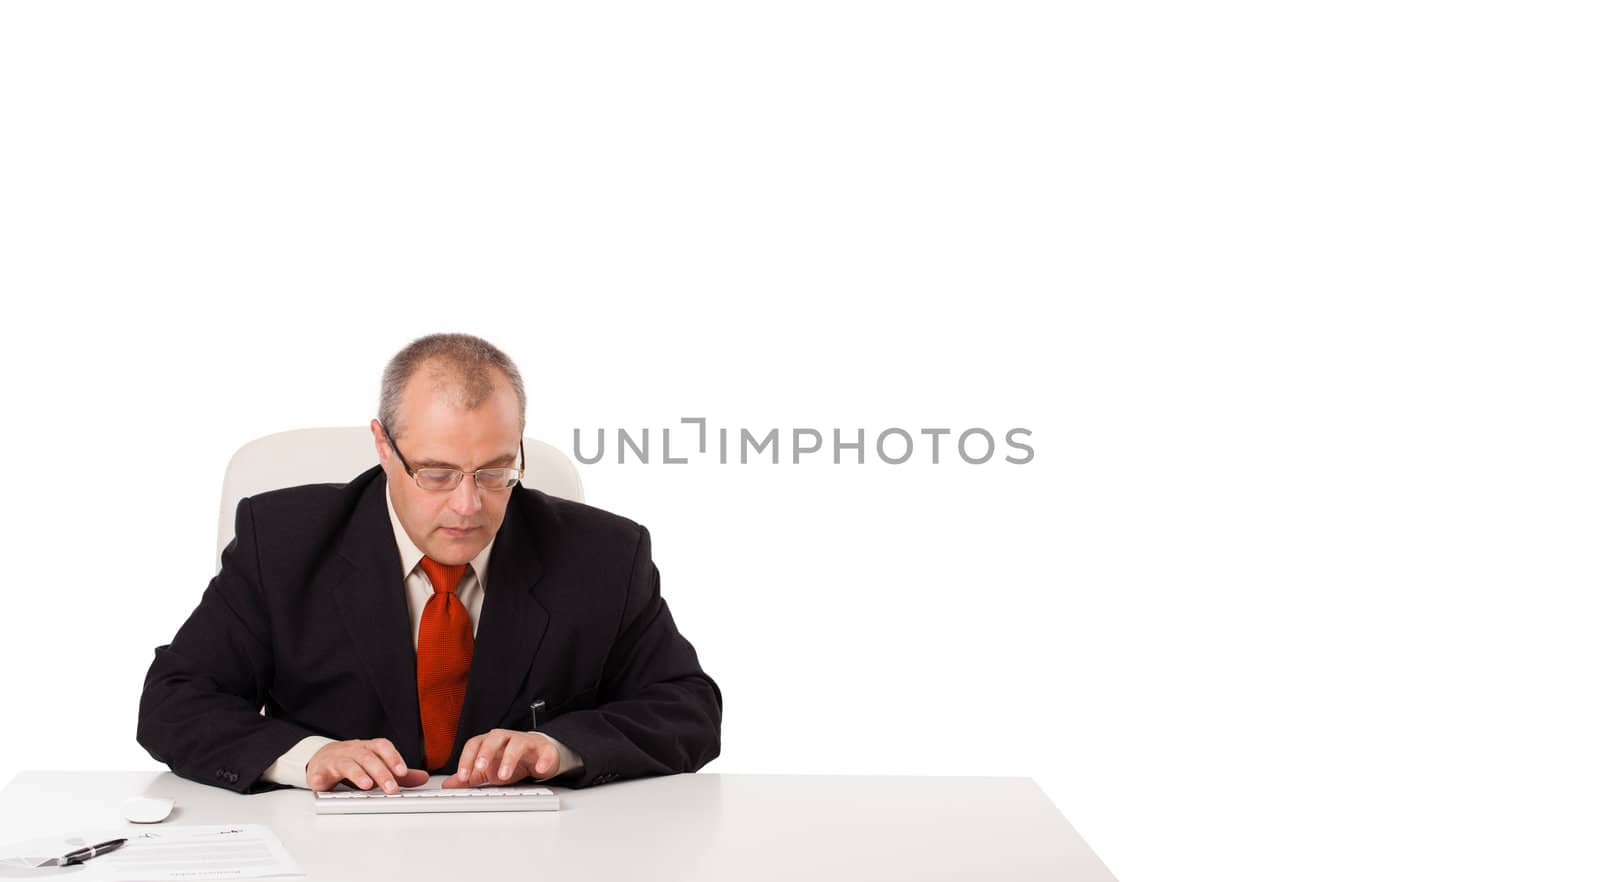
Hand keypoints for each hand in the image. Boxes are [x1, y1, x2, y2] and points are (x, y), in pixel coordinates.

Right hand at [306, 738, 429, 792]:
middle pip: (367, 758)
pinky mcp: (319, 771)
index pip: (382, 747)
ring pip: (348, 764)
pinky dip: (320, 779)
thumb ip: (398, 772)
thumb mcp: (377, 764)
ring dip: (358, 775)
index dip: (393, 757)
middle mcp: (353, 751)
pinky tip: (322, 784)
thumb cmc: (353, 761)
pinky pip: (319, 774)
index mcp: (368, 748)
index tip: (403, 772)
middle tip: (391, 788)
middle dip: (381, 772)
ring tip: (367, 786)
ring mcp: (335, 760)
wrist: (322, 758)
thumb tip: (423, 778)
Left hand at [443, 729, 561, 787]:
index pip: (475, 744)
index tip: (463, 776)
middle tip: (481, 769)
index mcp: (490, 742)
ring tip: (504, 776)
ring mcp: (526, 742)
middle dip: (486, 752)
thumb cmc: (511, 760)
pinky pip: (545, 751)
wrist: (538, 755)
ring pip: (517, 743)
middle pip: (494, 737)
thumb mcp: (488, 770)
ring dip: (510, 758)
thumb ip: (470, 776)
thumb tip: (448, 785)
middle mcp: (507, 738)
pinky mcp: (544, 749)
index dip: (467, 758)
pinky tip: (538, 769)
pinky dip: (542, 760)